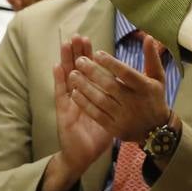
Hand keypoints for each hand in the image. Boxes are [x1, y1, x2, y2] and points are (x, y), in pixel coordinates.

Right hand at [52, 36, 113, 174]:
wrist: (84, 155)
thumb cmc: (99, 134)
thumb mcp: (115, 114)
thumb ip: (122, 99)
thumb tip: (134, 86)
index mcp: (93, 94)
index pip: (92, 71)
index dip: (91, 56)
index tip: (91, 40)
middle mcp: (80, 95)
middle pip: (78, 70)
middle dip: (79, 52)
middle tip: (79, 35)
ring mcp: (69, 102)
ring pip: (68, 76)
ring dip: (67, 60)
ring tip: (67, 43)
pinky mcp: (63, 111)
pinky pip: (60, 93)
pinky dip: (58, 79)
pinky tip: (57, 66)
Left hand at [67, 34, 174, 144]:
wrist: (155, 130)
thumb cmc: (154, 98)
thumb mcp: (158, 78)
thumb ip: (152, 58)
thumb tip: (148, 37)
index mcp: (145, 88)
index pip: (126, 73)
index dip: (111, 63)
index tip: (97, 53)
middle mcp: (134, 102)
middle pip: (110, 85)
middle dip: (93, 72)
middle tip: (79, 60)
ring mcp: (123, 116)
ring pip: (100, 99)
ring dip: (84, 86)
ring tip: (72, 74)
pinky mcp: (114, 128)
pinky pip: (96, 114)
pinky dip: (84, 103)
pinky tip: (74, 93)